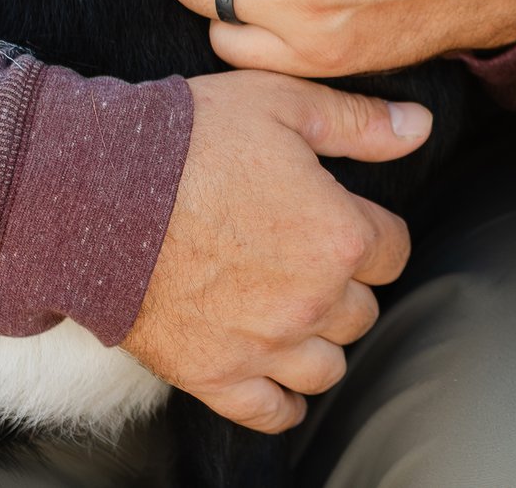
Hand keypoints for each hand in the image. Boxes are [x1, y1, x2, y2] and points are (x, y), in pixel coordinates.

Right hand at [120, 72, 427, 431]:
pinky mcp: (214, 375)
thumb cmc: (190, 141)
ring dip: (318, 341)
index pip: (393, 250)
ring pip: (326, 366)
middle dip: (344, 285)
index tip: (341, 219)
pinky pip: (272, 411)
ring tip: (292, 312)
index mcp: (339, 236)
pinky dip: (283, 401)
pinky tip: (277, 378)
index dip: (370, 230)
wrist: (95, 192)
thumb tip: (420, 126)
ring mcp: (263, 344)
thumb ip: (360, 122)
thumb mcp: (282, 104)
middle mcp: (312, 300)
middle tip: (306, 259)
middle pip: (362, 311)